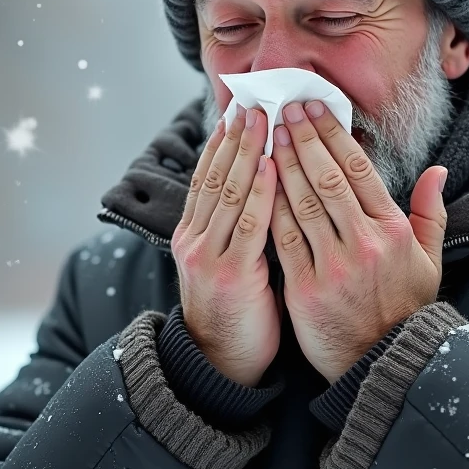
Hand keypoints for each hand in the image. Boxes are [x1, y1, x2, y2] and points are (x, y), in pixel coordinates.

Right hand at [171, 104, 280, 387]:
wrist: (219, 365)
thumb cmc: (237, 312)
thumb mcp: (230, 263)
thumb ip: (239, 227)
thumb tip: (264, 187)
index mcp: (194, 234)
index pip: (207, 176)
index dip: (223, 142)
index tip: (239, 111)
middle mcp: (194, 238)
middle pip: (215, 175)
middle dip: (236, 137)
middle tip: (254, 102)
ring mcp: (207, 255)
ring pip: (228, 191)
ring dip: (248, 152)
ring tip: (264, 120)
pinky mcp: (229, 274)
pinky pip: (247, 224)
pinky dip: (260, 192)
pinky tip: (274, 166)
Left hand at [269, 99, 447, 383]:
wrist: (384, 363)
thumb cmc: (406, 308)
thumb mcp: (430, 260)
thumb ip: (430, 213)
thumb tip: (438, 170)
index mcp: (392, 230)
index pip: (359, 169)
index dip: (333, 134)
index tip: (315, 109)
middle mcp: (364, 243)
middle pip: (327, 178)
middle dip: (303, 138)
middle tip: (285, 109)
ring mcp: (333, 265)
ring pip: (302, 202)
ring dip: (282, 164)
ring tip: (268, 134)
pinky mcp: (305, 288)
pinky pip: (282, 238)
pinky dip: (269, 207)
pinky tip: (257, 182)